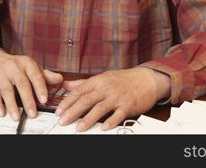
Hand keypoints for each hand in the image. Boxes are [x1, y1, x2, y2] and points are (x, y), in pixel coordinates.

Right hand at [0, 48, 62, 119]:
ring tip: (16, 117)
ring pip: (7, 91)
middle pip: (22, 85)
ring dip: (12, 105)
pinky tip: (2, 112)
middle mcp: (14, 67)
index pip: (35, 75)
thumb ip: (45, 75)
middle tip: (33, 114)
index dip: (40, 88)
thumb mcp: (30, 66)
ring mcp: (1, 74)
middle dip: (28, 100)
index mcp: (26, 63)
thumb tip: (60, 79)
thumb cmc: (14, 65)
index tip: (44, 100)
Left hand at [55, 68, 169, 131]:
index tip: (59, 111)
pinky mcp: (128, 105)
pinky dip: (111, 121)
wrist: (147, 79)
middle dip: (73, 111)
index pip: (79, 91)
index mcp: (98, 81)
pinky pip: (118, 114)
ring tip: (79, 127)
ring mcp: (117, 96)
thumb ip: (84, 83)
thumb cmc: (123, 79)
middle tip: (63, 121)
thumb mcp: (102, 78)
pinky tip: (103, 128)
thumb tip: (66, 85)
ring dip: (88, 119)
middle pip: (86, 100)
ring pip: (100, 108)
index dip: (67, 101)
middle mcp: (106, 88)